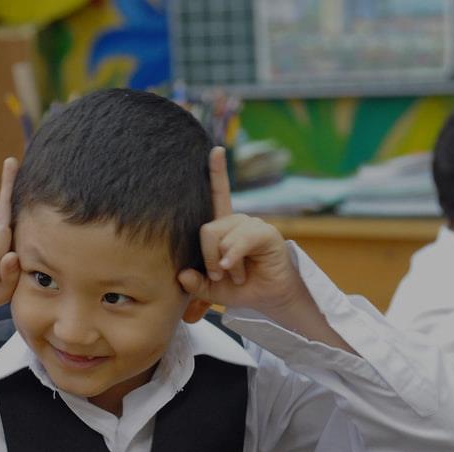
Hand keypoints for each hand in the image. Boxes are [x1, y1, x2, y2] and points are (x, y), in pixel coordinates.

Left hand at [176, 147, 303, 316]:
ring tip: (237, 276)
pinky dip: (233, 258)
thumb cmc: (243, 289)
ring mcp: (253, 225)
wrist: (271, 299)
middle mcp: (238, 221)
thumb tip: (181, 275)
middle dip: (208, 257)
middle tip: (219, 275)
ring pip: (221, 237)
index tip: (215, 150)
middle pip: (207, 229)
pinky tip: (232, 270)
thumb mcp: (212, 289)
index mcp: (225, 227)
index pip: (219, 194)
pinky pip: (240, 240)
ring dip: (225, 264)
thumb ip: (195, 283)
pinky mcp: (266, 234)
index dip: (217, 172)